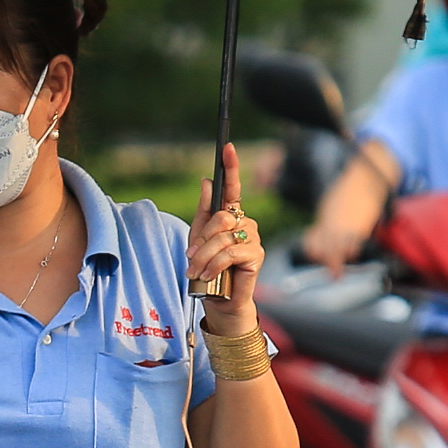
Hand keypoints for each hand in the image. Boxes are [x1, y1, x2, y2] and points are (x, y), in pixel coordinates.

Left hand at [188, 146, 264, 332]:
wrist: (219, 301)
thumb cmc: (208, 268)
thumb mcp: (198, 238)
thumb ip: (203, 211)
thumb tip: (205, 181)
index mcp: (231, 215)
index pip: (231, 188)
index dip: (231, 167)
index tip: (227, 147)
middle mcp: (245, 222)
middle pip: (220, 218)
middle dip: (201, 239)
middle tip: (191, 257)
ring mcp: (253, 238)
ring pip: (223, 237)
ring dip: (204, 256)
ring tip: (196, 272)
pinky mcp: (256, 255)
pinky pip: (230, 252)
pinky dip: (214, 265)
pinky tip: (208, 276)